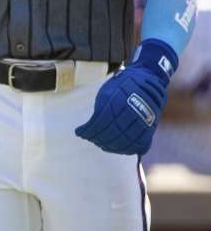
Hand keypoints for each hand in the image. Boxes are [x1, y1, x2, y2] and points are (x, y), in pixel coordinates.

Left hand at [76, 40, 175, 154]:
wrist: (146, 80)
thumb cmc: (121, 86)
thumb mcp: (106, 93)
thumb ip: (100, 110)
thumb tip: (90, 128)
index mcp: (117, 102)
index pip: (99, 124)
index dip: (88, 131)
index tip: (80, 132)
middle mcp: (130, 113)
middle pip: (111, 134)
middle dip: (97, 139)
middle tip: (90, 138)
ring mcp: (142, 121)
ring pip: (124, 142)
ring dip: (110, 146)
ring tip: (101, 144)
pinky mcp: (151, 128)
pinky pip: (139, 144)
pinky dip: (127, 149)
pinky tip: (117, 148)